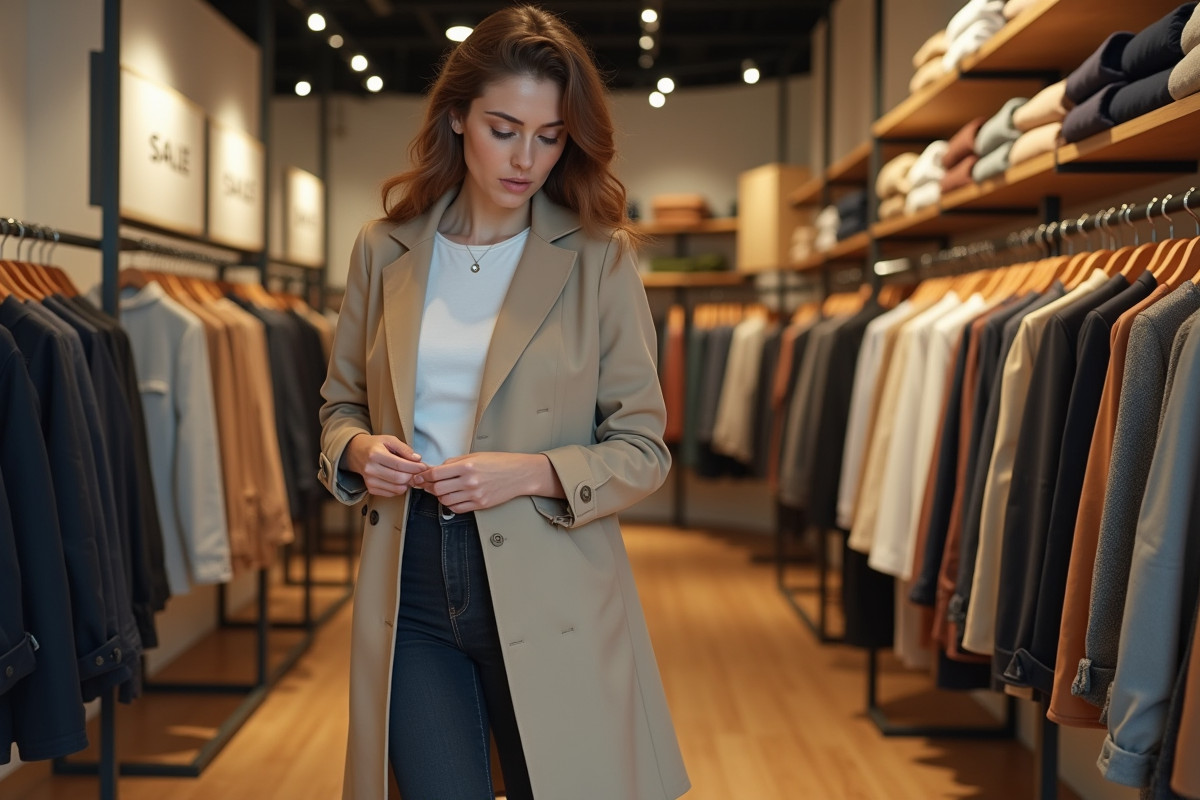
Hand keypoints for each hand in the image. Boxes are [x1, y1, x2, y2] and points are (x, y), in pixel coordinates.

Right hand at [343, 434, 425, 497]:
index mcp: (375, 454)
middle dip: (412, 476)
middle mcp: (370, 469)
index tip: (423, 466)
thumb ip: (404, 449)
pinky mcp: (370, 488)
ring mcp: (369, 480)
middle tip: (418, 472)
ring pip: (396, 488)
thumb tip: (417, 459)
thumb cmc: (374, 445)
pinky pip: (390, 493)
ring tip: (410, 476)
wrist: (356, 452)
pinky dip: (399, 489)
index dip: (414, 467)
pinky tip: (401, 481)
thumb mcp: (389, 440)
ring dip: (407, 484)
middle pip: (398, 478)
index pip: (399, 465)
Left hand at [412, 452, 561, 512]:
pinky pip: (457, 509)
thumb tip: (435, 469)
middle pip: (437, 489)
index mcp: (467, 466)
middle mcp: (469, 481)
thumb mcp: (475, 456)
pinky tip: (453, 497)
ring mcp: (475, 495)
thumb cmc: (499, 462)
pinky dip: (451, 504)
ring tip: (443, 490)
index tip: (420, 476)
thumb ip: (454, 463)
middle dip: (429, 487)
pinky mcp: (480, 504)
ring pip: (445, 501)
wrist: (519, 474)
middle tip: (427, 484)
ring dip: (440, 496)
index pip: (436, 474)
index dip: (424, 476)